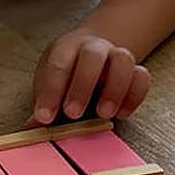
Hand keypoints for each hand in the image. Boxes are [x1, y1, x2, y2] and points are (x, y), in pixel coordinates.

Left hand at [29, 31, 149, 123]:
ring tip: (104, 114)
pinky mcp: (135, 70)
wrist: (92, 52)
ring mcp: (117, 55)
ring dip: (115, 89)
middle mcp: (94, 47)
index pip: (58, 64)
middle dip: (82, 86)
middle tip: (72, 114)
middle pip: (92, 56)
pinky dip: (134, 96)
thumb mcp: (49, 83)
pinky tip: (122, 114)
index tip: (44, 118)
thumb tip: (32, 126)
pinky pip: (142, 77)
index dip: (50, 92)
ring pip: (123, 60)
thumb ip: (44, 104)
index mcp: (67, 48)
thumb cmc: (66, 73)